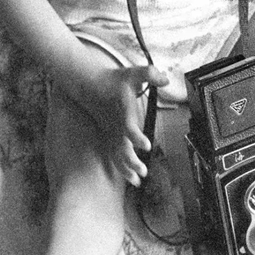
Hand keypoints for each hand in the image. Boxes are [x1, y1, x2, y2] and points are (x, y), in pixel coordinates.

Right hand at [80, 63, 168, 186]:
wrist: (89, 84)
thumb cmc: (114, 79)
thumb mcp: (133, 73)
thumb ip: (151, 74)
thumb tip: (166, 79)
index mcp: (123, 112)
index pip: (129, 127)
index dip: (136, 137)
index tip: (146, 146)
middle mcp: (116, 126)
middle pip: (122, 147)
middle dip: (132, 160)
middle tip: (143, 170)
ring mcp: (110, 133)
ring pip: (117, 155)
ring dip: (127, 169)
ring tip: (138, 181)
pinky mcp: (108, 137)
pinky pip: (114, 156)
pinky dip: (122, 168)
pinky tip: (132, 179)